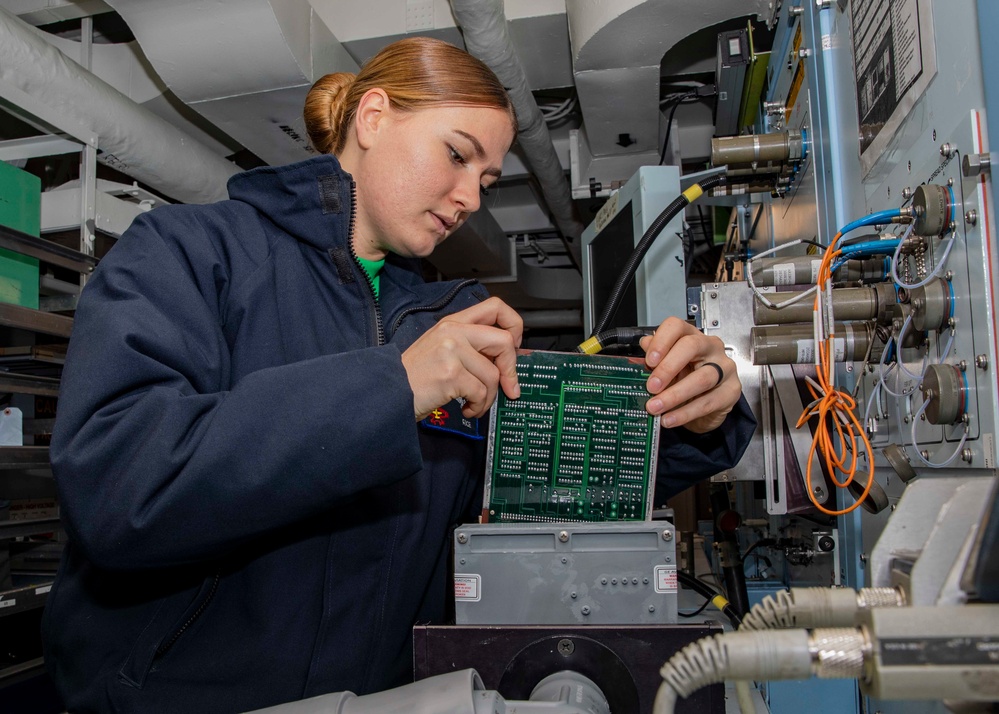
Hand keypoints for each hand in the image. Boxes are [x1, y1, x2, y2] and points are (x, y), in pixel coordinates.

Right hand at [401, 297, 521, 420]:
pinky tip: (466, 408)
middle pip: (503, 342)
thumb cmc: (414, 376)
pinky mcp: (450, 374)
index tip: (514, 346)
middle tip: (508, 387)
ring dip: (489, 397)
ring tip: (475, 404)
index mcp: (453, 323)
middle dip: (511, 369)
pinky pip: (480, 392)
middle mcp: (453, 332)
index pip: (495, 307)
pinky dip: (478, 406)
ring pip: (493, 374)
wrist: (387, 392)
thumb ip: (470, 346)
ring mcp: (451, 351)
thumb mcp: (440, 348)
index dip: (514, 325)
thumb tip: (504, 359)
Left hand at [639, 317, 740, 433]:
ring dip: (674, 395)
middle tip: (651, 387)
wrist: (706, 406)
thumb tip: (644, 346)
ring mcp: (725, 368)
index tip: (649, 360)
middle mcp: (710, 347)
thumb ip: (655, 358)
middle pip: (691, 346)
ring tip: (655, 407)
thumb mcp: (667, 368)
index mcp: (691, 336)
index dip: (662, 341)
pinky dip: (685, 413)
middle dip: (667, 368)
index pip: (677, 326)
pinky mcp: (731, 391)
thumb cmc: (686, 379)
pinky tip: (670, 419)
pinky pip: (708, 402)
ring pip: (702, 378)